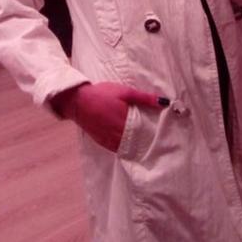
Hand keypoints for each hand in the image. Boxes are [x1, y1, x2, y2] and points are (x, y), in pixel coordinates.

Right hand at [50, 82, 168, 152]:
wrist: (78, 101)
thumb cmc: (102, 94)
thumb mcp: (125, 92)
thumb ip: (144, 98)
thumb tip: (164, 102)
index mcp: (126, 120)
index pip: (145, 132)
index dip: (153, 135)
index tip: (163, 137)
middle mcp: (118, 132)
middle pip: (137, 142)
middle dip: (145, 143)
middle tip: (157, 144)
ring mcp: (109, 138)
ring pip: (126, 147)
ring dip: (135, 148)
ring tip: (145, 148)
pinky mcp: (101, 141)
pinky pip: (115, 149)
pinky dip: (123, 149)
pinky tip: (129, 148)